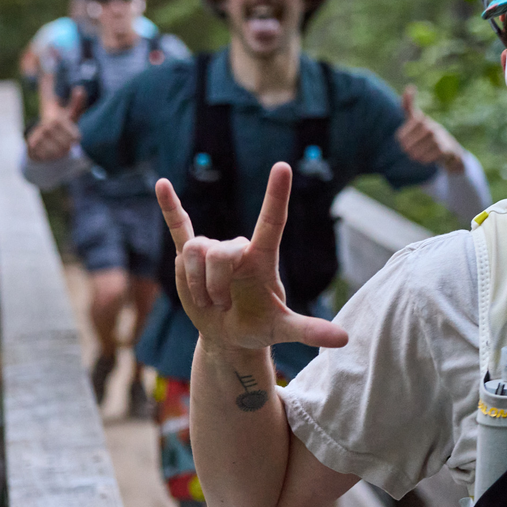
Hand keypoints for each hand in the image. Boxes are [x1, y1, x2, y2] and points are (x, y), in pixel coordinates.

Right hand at [26, 86, 84, 161]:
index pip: (75, 138)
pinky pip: (47, 158)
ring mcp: (38, 137)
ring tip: (58, 148)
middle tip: (65, 144)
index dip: (76, 140)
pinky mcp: (31, 146)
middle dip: (68, 147)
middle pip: (67, 146)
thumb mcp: (70, 115)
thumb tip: (80, 88)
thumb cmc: (60, 125)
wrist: (40, 135)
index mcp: (57, 120)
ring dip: (60, 154)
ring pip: (57, 153)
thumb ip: (77, 105)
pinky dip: (50, 158)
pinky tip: (49, 153)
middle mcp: (46, 127)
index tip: (74, 138)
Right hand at [157, 162, 348, 352]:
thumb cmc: (259, 327)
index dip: (276, 195)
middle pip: (218, 252)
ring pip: (193, 251)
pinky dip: (170, 207)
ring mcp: (212, 251)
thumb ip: (310, 331)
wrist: (228, 336)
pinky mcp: (188, 257)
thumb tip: (344, 339)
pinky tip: (162, 184)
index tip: (282, 167)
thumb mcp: (283, 330)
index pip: (271, 221)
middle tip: (223, 306)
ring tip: (208, 301)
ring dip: (195, 283)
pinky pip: (178, 227)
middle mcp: (239, 249)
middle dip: (215, 284)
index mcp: (262, 259)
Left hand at [396, 85, 467, 173]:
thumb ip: (408, 105)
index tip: (400, 139)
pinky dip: (425, 159)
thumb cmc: (428, 133)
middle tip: (407, 150)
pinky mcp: (446, 149)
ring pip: (420, 149)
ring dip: (416, 154)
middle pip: (411, 141)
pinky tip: (424, 159)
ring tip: (414, 156)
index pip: (406, 130)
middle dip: (408, 147)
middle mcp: (431, 126)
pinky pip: (431, 156)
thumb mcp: (417, 119)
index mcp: (422, 120)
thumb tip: (410, 86)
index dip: (401, 136)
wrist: (450, 149)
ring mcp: (439, 138)